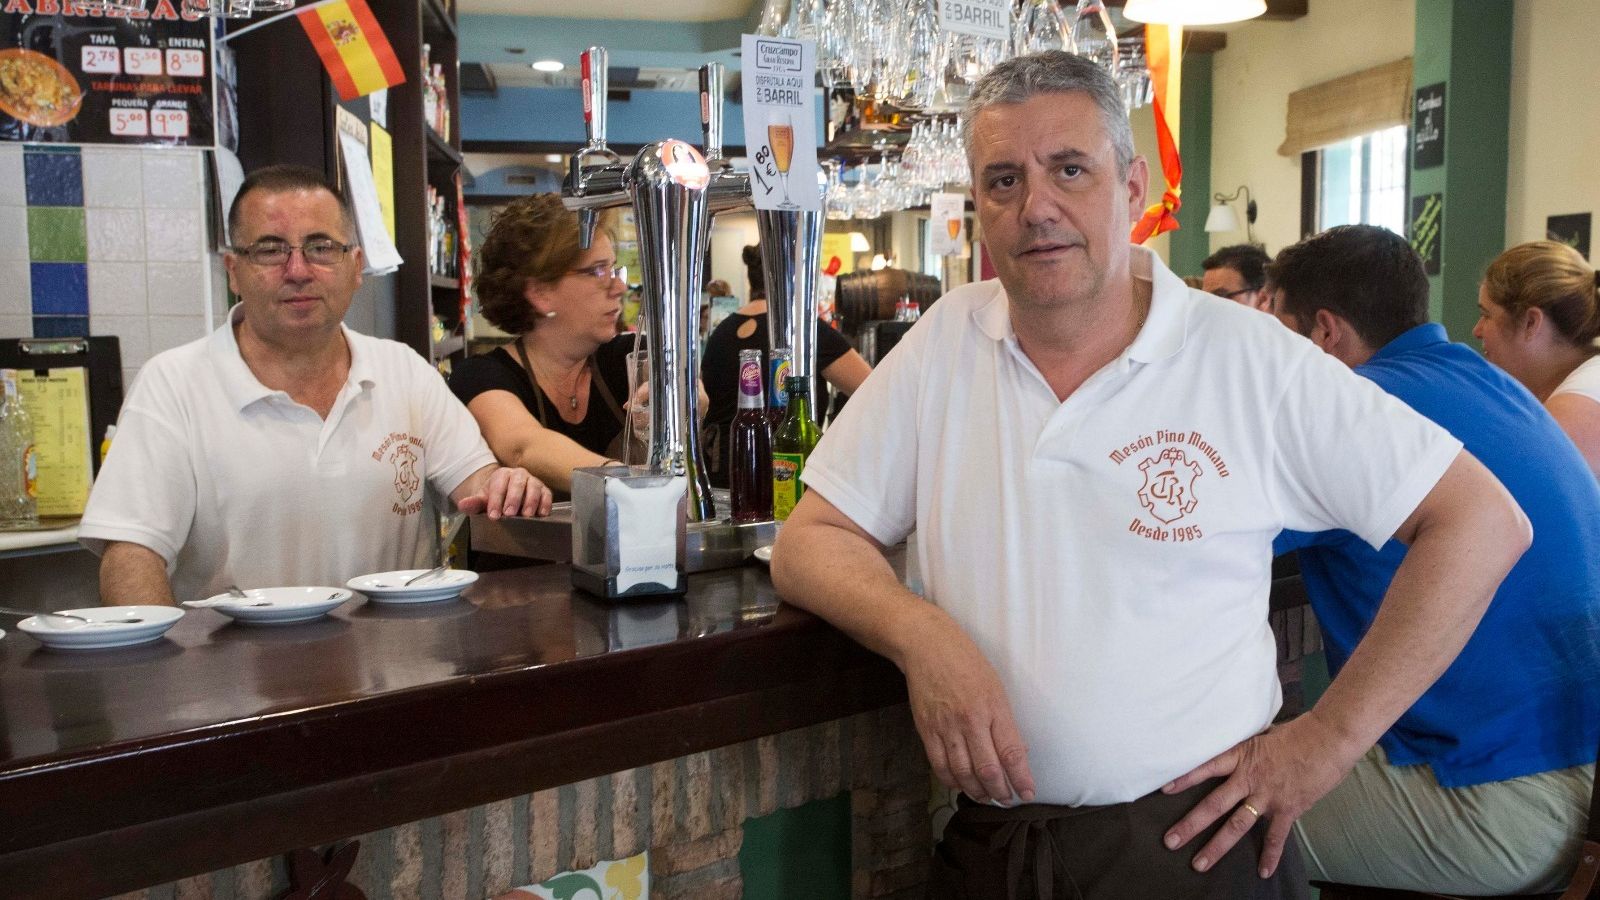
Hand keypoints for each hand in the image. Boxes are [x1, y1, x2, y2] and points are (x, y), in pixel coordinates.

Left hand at [457, 466, 552, 518]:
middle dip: (513, 499)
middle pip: (517, 483)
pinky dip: (546, 503)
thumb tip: (462, 505)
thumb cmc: (494, 498)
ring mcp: (532, 482)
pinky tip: (542, 514)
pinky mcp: (543, 490)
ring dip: (531, 501)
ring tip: (527, 515)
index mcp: (502, 475)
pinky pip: (547, 494)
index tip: (493, 515)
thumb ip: (473, 503)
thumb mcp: (482, 500)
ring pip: (534, 487)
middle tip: (509, 514)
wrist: (505, 495)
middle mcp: (519, 475)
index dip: (496, 500)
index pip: (499, 485)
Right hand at [899, 613, 1035, 805]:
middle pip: (988, 769)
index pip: (1011, 753)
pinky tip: (961, 785)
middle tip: (1007, 799)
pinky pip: (940, 766)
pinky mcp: (926, 730)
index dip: (1021, 778)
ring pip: (963, 773)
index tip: (1028, 793)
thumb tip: (1015, 753)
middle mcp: (970, 720)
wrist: (927, 647)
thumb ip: (1005, 722)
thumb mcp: (996, 688)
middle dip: (1001, 791)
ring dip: (977, 792)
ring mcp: (946, 727)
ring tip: (987, 797)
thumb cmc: (966, 662)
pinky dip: (952, 781)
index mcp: (993, 708)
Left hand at [1160, 712, 1362, 877]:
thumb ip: (1245, 748)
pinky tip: (1263, 872)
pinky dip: (1270, 856)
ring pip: (1237, 825)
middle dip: (1190, 825)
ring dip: (1216, 846)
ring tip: (1199, 863)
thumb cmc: (1298, 732)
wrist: (1329, 739)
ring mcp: (1268, 796)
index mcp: (1241, 756)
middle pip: (1214, 805)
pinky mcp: (1288, 808)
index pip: (1205, 767)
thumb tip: (1232, 749)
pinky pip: (1276, 837)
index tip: (1162, 790)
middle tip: (1170, 841)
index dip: (1184, 778)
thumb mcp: (1262, 734)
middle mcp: (1250, 778)